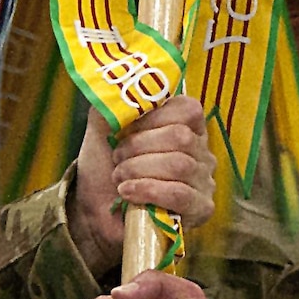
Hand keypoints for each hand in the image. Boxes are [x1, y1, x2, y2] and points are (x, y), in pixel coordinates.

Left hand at [67, 95, 214, 274]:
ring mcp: (204, 181)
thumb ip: (113, 103)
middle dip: (140, 147)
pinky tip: (128, 193)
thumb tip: (123, 85)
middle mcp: (200, 150)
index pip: (187, 109)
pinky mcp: (201, 210)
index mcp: (184, 125)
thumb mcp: (103, 129)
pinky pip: (181, 195)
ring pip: (180, 165)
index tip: (124, 131)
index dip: (152, 118)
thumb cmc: (105, 169)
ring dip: (140, 170)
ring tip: (119, 178)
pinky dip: (149, 190)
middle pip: (181, 138)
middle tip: (117, 160)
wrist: (95, 213)